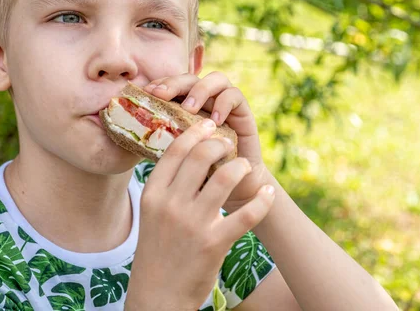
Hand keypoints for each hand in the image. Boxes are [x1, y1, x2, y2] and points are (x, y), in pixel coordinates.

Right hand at [125, 119, 275, 309]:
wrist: (158, 295)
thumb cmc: (158, 249)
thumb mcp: (152, 213)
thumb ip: (167, 185)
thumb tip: (188, 153)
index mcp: (153, 194)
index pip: (175, 150)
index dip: (195, 132)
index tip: (209, 125)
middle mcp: (171, 205)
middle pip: (201, 156)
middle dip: (221, 144)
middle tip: (230, 146)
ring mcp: (193, 224)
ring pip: (226, 177)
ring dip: (242, 167)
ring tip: (247, 168)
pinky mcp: (215, 243)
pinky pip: (247, 214)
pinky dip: (263, 200)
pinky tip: (267, 193)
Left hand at [144, 72, 272, 211]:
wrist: (236, 189)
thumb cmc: (203, 173)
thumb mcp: (178, 155)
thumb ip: (163, 140)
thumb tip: (132, 132)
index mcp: (187, 107)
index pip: (173, 84)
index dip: (160, 83)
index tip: (146, 93)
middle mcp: (206, 101)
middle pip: (191, 77)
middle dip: (174, 82)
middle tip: (161, 94)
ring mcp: (225, 104)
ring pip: (215, 79)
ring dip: (200, 90)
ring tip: (189, 108)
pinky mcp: (243, 112)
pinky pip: (234, 95)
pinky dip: (223, 103)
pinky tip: (214, 119)